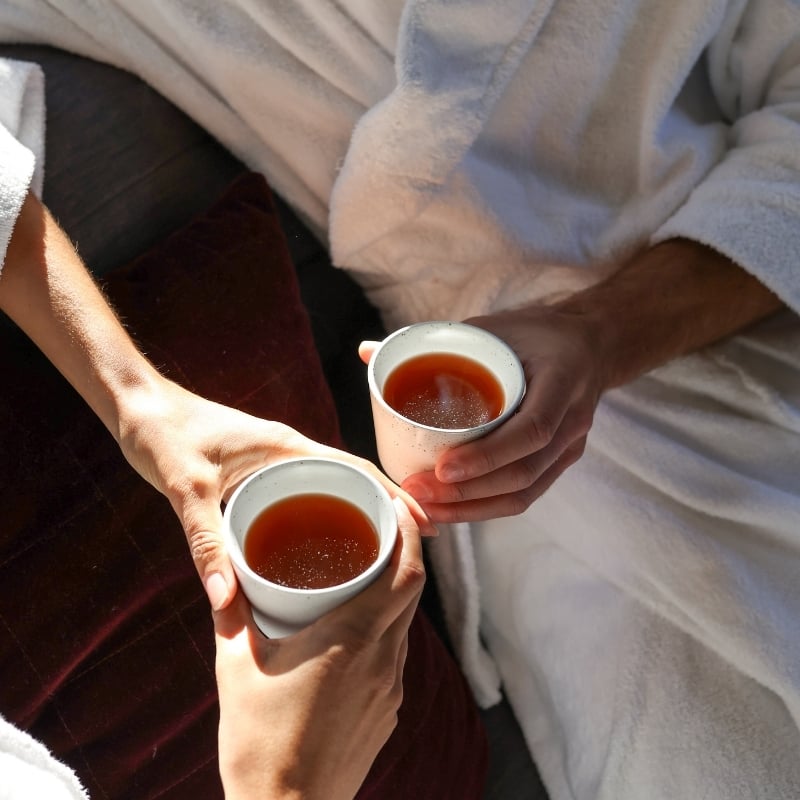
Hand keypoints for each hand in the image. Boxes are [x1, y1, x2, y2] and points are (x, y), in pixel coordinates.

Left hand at [114, 374, 434, 609]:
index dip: (395, 496)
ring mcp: (276, 461)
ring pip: (329, 491)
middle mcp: (290, 452)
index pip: (357, 469)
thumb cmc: (164, 436)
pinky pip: (303, 497)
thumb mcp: (185, 489)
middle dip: (386, 511)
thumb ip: (206, 544)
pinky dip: (322, 519)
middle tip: (413, 552)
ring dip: (357, 515)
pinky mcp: (260, 472)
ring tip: (379, 557)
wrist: (140, 407)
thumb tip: (228, 604)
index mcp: (287, 448)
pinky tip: (320, 550)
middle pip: (353, 481)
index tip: (425, 523)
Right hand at [214, 497, 424, 799]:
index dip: (411, 533)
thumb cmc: (258, 740)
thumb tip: (222, 577)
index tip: (398, 507)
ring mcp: (392, 686)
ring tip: (365, 573)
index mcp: (353, 636)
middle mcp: (383, 657)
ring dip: (395, 591)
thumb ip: (232, 613)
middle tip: (380, 527)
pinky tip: (355, 631)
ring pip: (406, 621)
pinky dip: (386, 628)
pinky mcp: (390, 709)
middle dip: (405, 552)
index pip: (406, 571)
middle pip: (413, 589)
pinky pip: (398, 653)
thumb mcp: (236, 667)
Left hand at [359, 240, 781, 522]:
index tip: (442, 466)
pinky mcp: (559, 462)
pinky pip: (525, 494)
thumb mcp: (491, 326)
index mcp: (562, 381)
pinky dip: (486, 507)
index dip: (488, 455)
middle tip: (416, 489)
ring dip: (472, 508)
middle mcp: (573, 421)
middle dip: (467, 491)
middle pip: (522, 473)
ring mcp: (569, 448)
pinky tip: (451, 510)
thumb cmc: (535, 333)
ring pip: (522, 493)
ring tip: (426, 506)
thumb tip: (365, 351)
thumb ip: (434, 340)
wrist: (590, 345)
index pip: (533, 431)